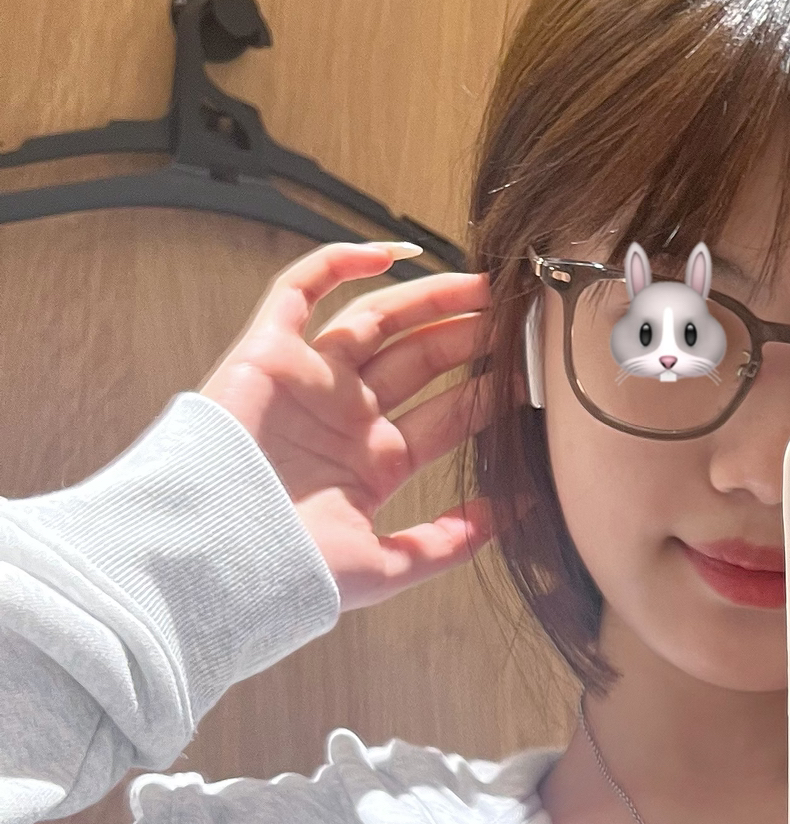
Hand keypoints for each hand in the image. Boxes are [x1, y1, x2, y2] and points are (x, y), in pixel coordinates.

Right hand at [199, 241, 493, 612]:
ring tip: (486, 283)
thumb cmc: (291, 570)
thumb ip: (448, 542)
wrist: (217, 557)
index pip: (448, 415)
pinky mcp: (269, 353)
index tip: (538, 374)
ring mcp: (311, 382)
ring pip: (378, 319)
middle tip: (522, 314)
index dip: (493, 392)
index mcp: (375, 463)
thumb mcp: (388, 565)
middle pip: (422, 359)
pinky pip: (300, 291)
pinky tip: (393, 252)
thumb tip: (512, 513)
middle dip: (472, 336)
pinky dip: (339, 264)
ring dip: (431, 297)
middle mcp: (346, 416)